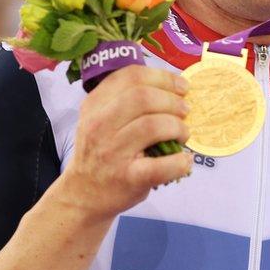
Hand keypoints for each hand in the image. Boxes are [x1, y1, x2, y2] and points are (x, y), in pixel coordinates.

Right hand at [58, 65, 193, 219]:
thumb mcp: (101, 117)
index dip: (163, 78)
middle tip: (185, 111)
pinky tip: (184, 160)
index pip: (131, 76)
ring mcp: (112, 152)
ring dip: (178, 128)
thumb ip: (128, 99)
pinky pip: (161, 165)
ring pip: (153, 125)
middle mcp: (100, 125)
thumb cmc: (102, 151)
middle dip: (173, 101)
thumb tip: (175, 87)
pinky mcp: (128, 178)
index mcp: (95, 104)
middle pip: (143, 97)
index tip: (182, 87)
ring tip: (183, 134)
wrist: (83, 194)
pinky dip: (180, 162)